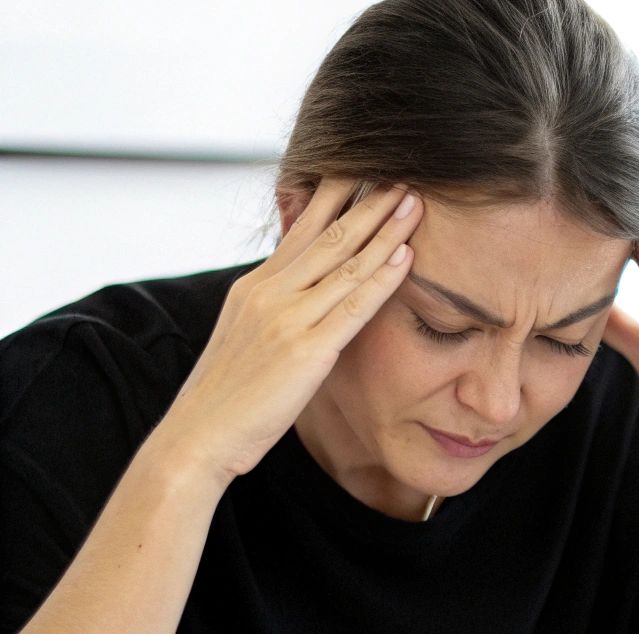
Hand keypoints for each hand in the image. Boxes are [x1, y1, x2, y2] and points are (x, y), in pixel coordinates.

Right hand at [161, 178, 422, 483]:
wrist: (198, 435)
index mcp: (255, 286)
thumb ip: (277, 309)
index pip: (302, 229)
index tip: (365, 170)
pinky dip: (382, 280)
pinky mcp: (305, 350)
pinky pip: (353, 307)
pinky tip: (407, 258)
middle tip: (401, 171)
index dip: (336, 197)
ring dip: (385, 230)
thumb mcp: (248, 336)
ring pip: (345, 263)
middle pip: (328, 235)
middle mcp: (269, 292)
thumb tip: (305, 293)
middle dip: (368, 201)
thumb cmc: (229, 394)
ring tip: (415, 201)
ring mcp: (287, 318)